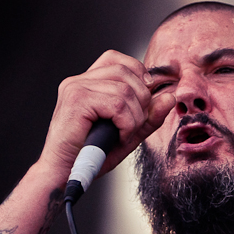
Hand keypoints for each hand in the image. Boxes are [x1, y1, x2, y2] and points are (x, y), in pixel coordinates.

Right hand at [38, 50, 175, 182]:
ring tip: (124, 134)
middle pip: (126, 72)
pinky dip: (126, 123)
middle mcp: (78, 81)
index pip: (117, 59)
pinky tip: (119, 136)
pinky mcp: (77, 101)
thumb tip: (169, 98)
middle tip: (133, 126)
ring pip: (125, 90)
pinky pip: (117, 105)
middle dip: (141, 100)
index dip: (137, 74)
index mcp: (86, 83)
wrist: (64, 175)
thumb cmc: (89, 156)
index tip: (143, 99)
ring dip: (134, 117)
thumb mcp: (128, 133)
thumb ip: (148, 116)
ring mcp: (76, 88)